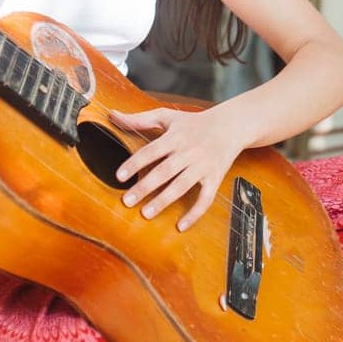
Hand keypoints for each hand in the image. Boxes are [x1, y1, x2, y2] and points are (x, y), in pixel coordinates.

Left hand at [110, 104, 248, 230]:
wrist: (229, 126)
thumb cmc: (193, 122)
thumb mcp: (167, 116)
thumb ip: (139, 119)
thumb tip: (113, 115)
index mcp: (175, 137)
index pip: (151, 151)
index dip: (135, 163)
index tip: (119, 176)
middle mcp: (189, 152)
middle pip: (165, 171)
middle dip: (145, 187)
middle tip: (127, 201)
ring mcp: (203, 166)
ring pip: (182, 186)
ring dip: (163, 200)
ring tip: (146, 213)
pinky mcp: (214, 178)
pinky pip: (205, 199)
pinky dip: (194, 213)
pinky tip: (180, 226)